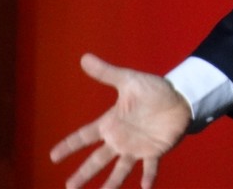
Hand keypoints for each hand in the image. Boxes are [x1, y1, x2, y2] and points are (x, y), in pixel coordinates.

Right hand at [50, 53, 191, 188]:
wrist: (180, 97)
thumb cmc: (153, 89)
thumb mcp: (128, 79)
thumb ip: (107, 72)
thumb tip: (84, 57)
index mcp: (111, 123)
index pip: (85, 135)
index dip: (69, 145)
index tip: (53, 156)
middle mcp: (120, 139)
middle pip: (98, 159)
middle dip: (83, 173)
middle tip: (70, 187)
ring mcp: (137, 147)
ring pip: (120, 170)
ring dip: (111, 184)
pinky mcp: (155, 151)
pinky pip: (150, 167)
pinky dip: (148, 177)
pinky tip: (144, 188)